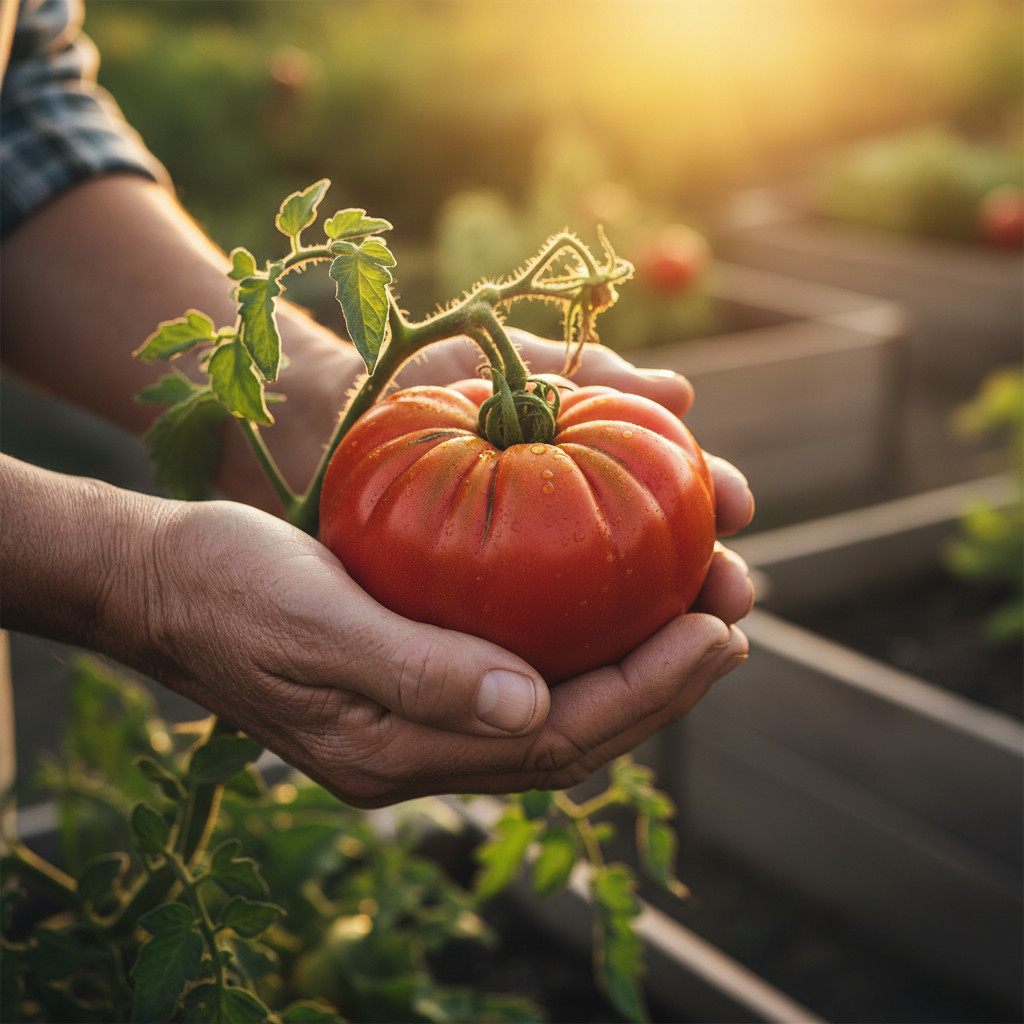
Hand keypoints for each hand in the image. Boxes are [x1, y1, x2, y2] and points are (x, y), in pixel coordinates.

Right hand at [136, 498, 749, 806]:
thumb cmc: (226, 586)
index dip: (646, 691)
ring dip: (635, 666)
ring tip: (703, 611)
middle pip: (570, 733)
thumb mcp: (313, 620)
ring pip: (554, 710)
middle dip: (664, 683)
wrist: (161, 580)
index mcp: (397, 748)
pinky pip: (522, 676)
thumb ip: (417, 672)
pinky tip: (611, 604)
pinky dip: (581, 647)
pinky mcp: (415, 676)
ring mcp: (418, 716)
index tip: (718, 632)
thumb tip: (531, 708)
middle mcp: (419, 746)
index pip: (552, 738)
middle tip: (735, 615)